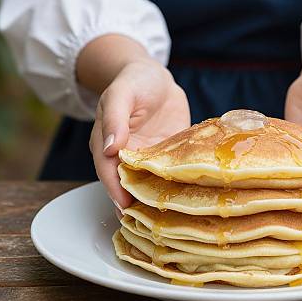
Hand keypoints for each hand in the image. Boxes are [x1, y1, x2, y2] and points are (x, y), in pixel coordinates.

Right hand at [89, 59, 190, 210]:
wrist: (157, 77)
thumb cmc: (134, 81)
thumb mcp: (120, 94)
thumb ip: (115, 119)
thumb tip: (110, 148)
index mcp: (108, 145)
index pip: (109, 172)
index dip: (116, 190)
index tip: (126, 208)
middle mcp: (129, 156)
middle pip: (131, 185)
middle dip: (139, 203)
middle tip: (153, 223)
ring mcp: (151, 157)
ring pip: (153, 183)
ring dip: (161, 199)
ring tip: (174, 218)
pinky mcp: (171, 155)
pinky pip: (175, 171)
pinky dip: (181, 184)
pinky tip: (193, 196)